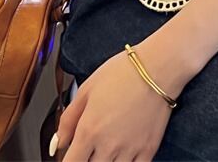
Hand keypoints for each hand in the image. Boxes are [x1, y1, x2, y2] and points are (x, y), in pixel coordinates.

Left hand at [55, 45, 176, 160]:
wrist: (160, 66)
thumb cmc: (125, 71)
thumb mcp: (88, 88)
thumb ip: (68, 119)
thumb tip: (57, 143)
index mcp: (89, 131)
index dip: (69, 161)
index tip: (72, 155)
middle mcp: (107, 145)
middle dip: (87, 159)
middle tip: (92, 146)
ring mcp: (129, 150)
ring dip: (106, 161)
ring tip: (108, 147)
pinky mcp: (148, 149)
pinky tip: (125, 154)